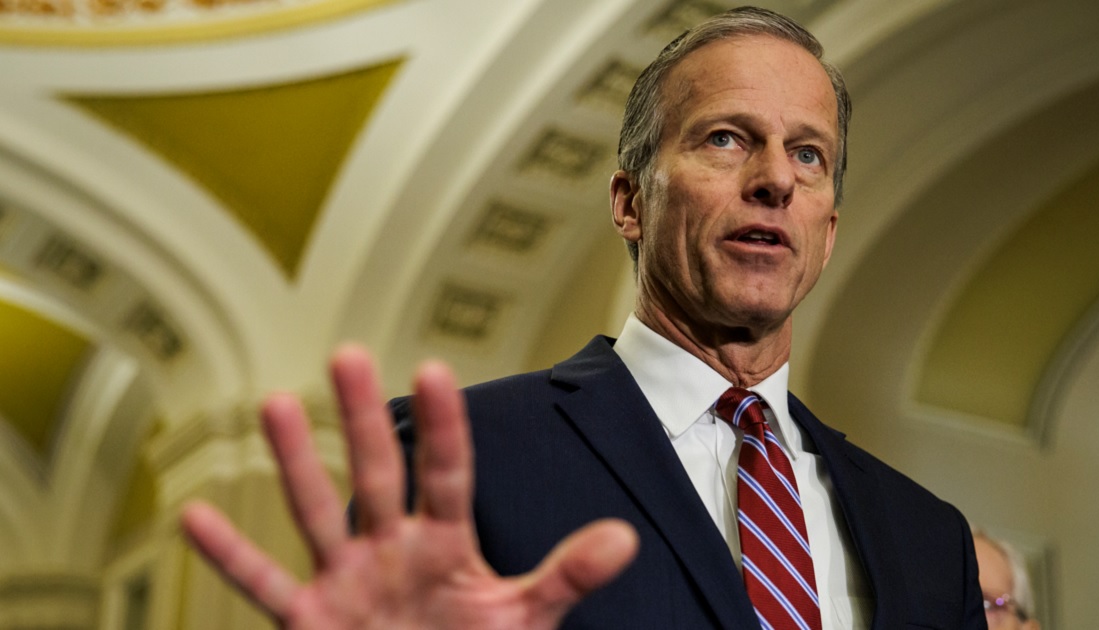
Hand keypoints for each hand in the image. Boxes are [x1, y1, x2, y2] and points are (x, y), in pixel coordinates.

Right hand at [181, 344, 638, 628]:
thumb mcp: (523, 619)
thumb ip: (566, 576)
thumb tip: (625, 538)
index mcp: (447, 542)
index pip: (448, 474)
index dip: (444, 427)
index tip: (436, 370)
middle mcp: (392, 548)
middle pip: (378, 475)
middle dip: (363, 419)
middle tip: (347, 353)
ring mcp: (348, 581)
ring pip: (317, 513)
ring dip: (297, 464)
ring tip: (274, 404)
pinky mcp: (311, 621)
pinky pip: (265, 586)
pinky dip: (232, 558)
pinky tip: (193, 518)